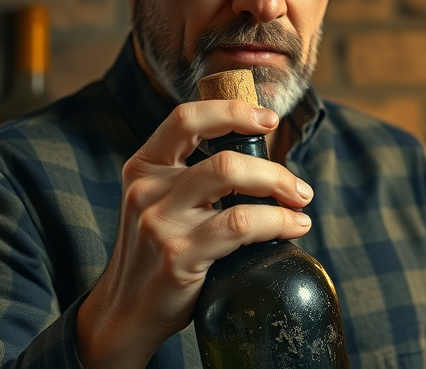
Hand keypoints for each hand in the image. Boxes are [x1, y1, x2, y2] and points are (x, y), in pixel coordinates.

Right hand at [75, 99, 313, 368]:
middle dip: (273, 169)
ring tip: (300, 204)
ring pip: (232, 179)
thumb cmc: (155, 256)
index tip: (268, 119)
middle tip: (298, 188)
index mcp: (144, 167)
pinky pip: (240, 224)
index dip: (232, 112)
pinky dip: (277, 221)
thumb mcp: (159, 204)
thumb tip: (260, 163)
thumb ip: (192, 179)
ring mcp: (160, 222)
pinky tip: (292, 227)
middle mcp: (147, 189)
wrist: (125, 313)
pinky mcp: (179, 255)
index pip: (186, 119)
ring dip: (279, 187)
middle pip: (222, 157)